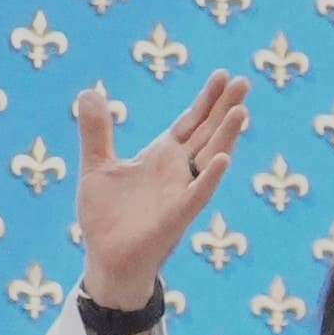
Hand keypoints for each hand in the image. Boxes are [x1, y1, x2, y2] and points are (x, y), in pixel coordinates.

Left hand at [71, 75, 245, 312]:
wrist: (106, 260)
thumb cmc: (106, 218)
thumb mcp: (97, 165)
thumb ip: (96, 131)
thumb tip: (89, 91)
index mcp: (161, 156)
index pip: (190, 122)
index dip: (206, 100)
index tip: (222, 74)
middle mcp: (177, 171)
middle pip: (207, 134)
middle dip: (225, 108)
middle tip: (244, 81)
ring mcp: (180, 193)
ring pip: (210, 159)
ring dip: (226, 136)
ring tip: (241, 110)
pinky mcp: (176, 217)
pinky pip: (197, 195)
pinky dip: (209, 177)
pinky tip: (223, 159)